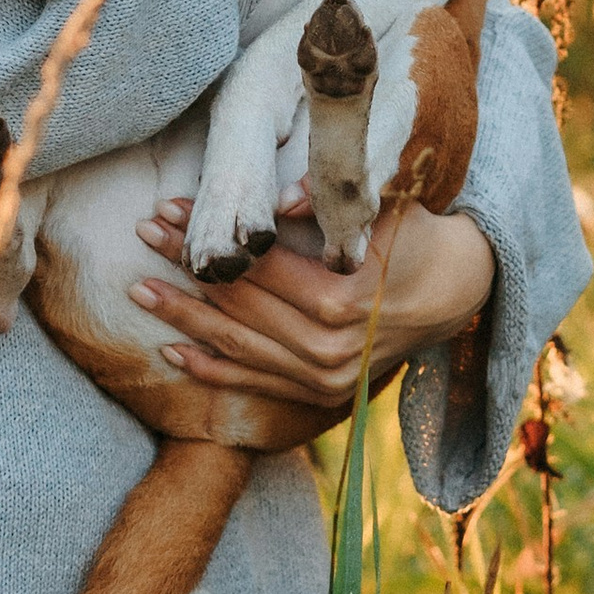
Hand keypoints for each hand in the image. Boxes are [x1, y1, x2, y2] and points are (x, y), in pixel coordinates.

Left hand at [130, 184, 492, 413]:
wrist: (454, 295)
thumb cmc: (413, 239)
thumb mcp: (384, 210)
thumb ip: (333, 204)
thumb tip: (280, 196)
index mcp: (344, 301)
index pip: (258, 265)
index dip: (212, 237)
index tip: (172, 207)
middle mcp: (330, 349)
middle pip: (241, 305)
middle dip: (187, 267)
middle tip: (145, 232)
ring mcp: (324, 380)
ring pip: (238, 348)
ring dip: (184, 319)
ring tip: (139, 290)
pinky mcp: (320, 397)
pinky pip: (254, 384)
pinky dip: (210, 370)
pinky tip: (171, 351)